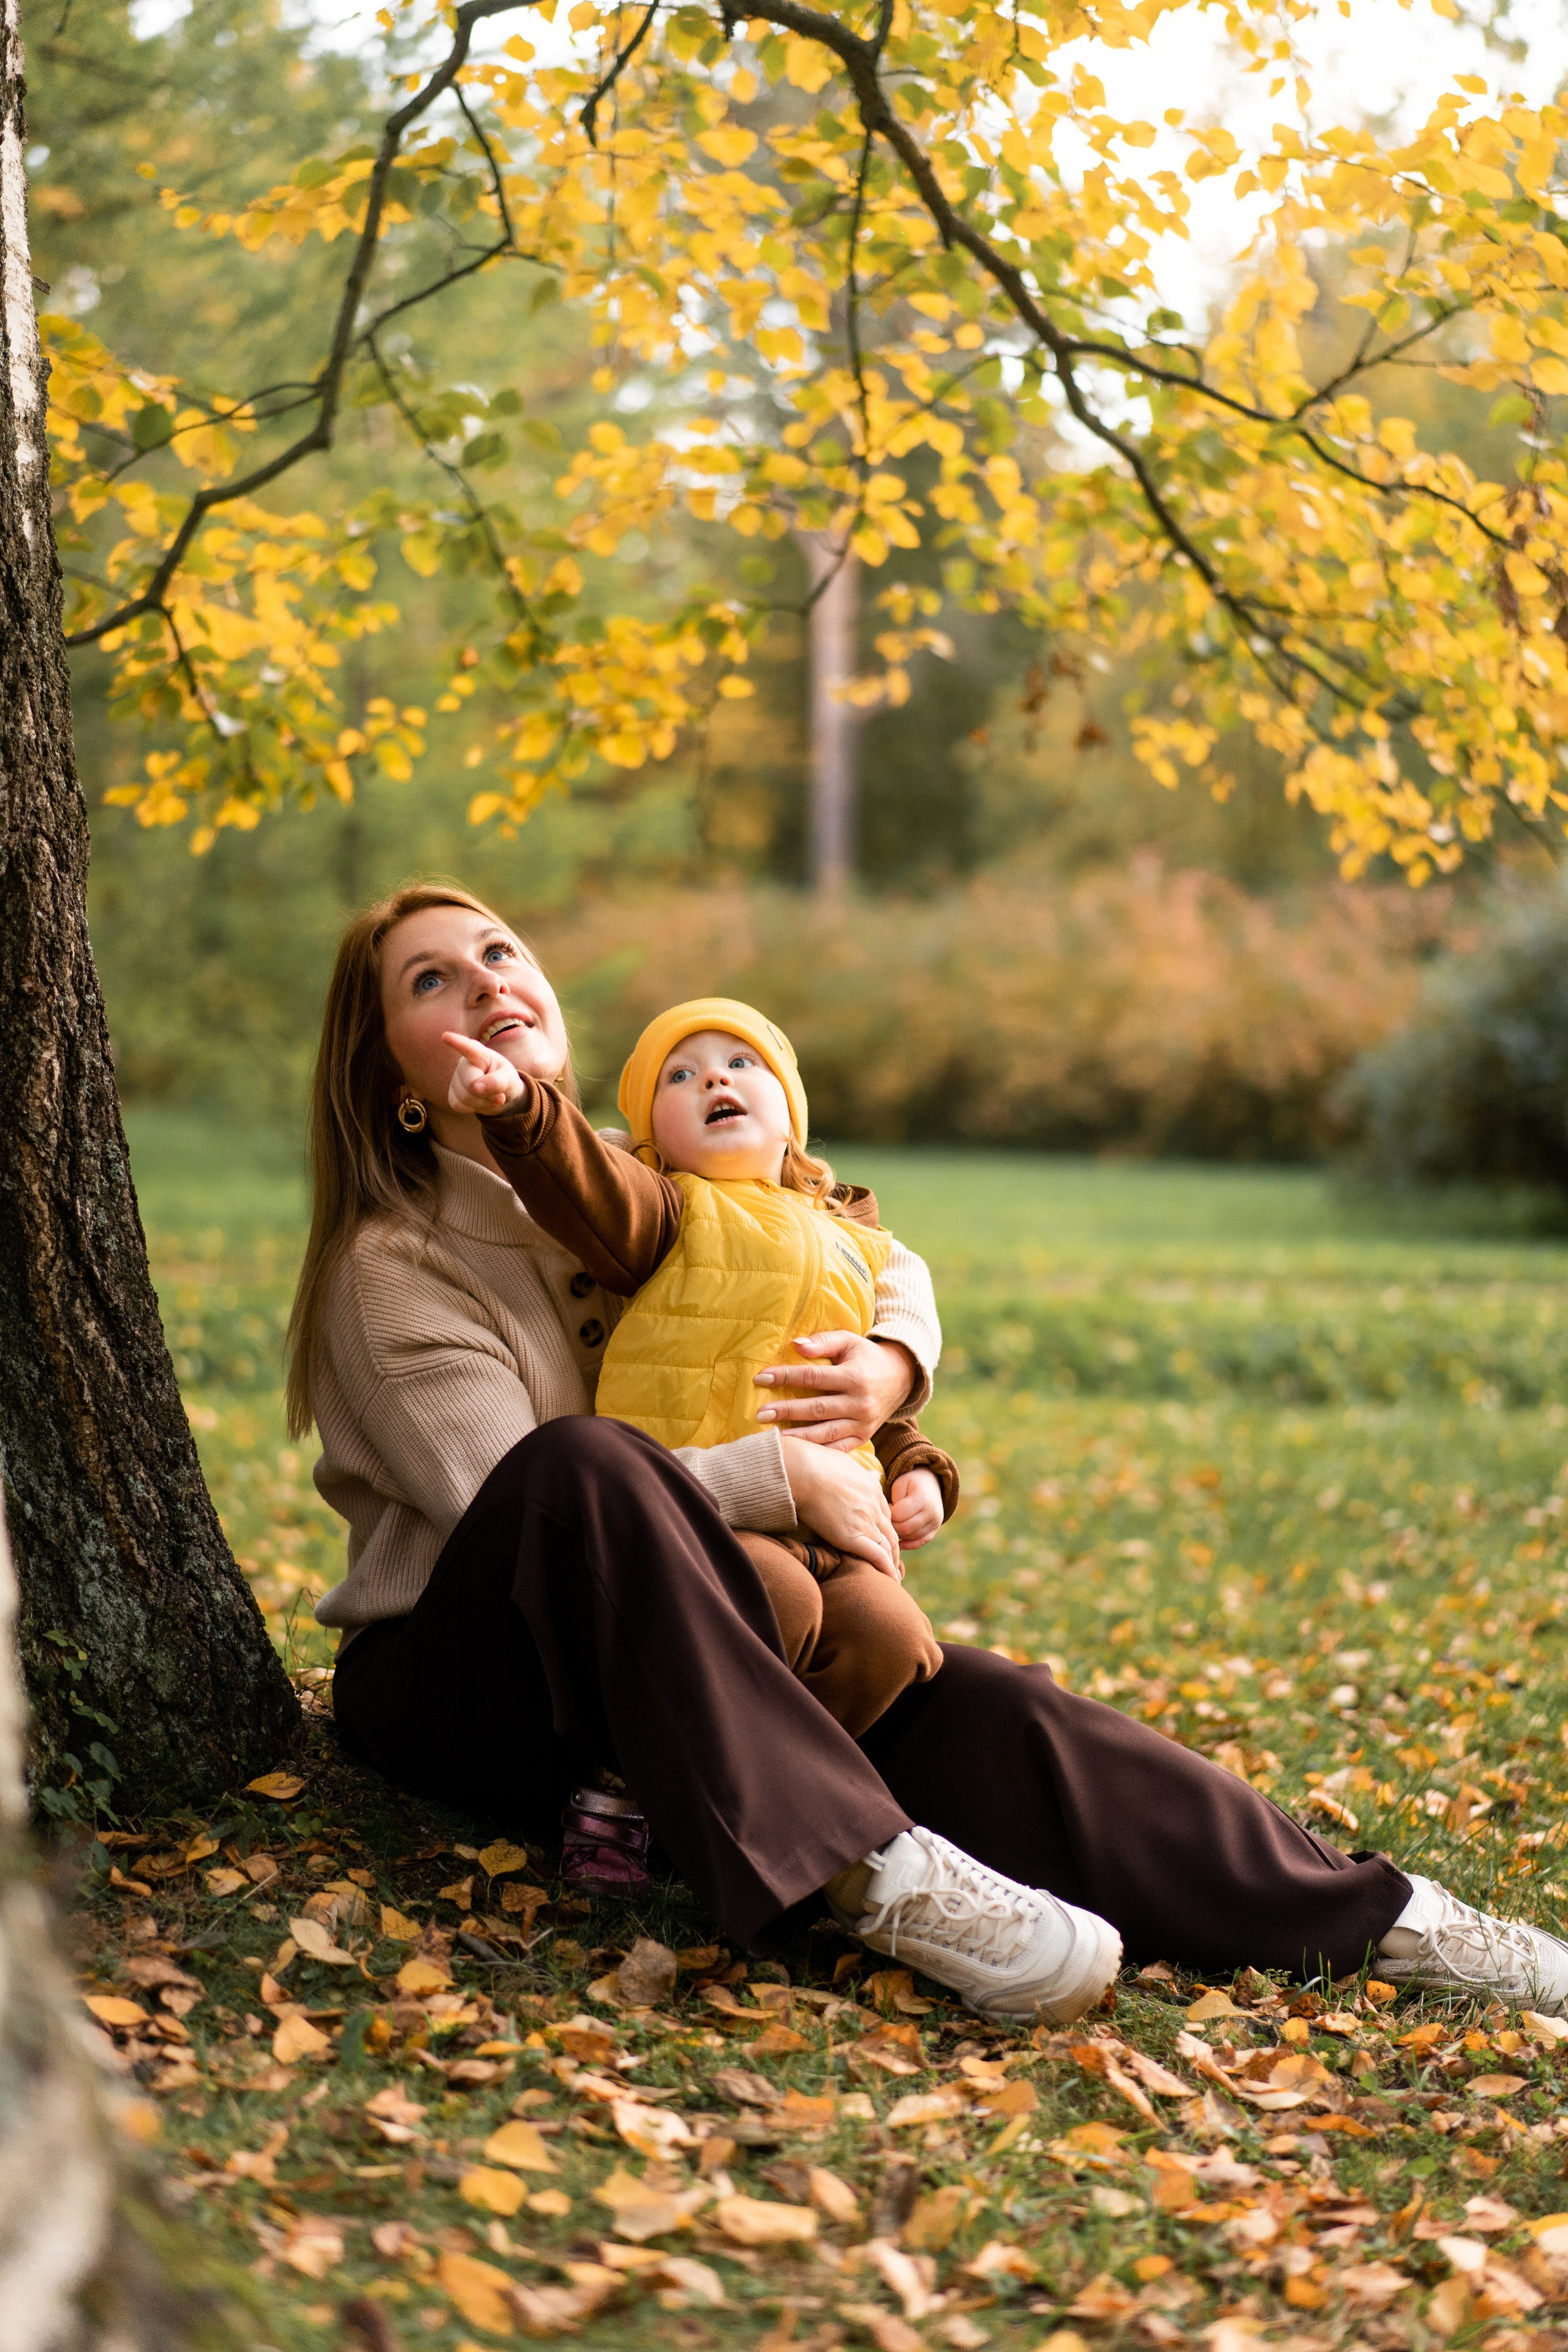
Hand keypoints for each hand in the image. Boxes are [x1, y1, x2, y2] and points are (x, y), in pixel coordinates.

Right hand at [443, 1030, 525, 1117]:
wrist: (501, 1095)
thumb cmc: (505, 1080)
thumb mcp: (509, 1079)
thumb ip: (497, 1081)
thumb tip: (476, 1087)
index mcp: (479, 1054)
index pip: (468, 1048)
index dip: (456, 1042)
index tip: (445, 1036)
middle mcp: (464, 1064)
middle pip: (469, 1083)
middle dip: (487, 1094)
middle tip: (499, 1094)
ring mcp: (455, 1078)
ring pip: (464, 1097)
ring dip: (482, 1103)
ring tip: (491, 1097)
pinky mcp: (452, 1093)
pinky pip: (458, 1105)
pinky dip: (473, 1108)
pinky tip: (479, 1102)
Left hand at [754, 1331, 917, 1447]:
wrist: (901, 1377)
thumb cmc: (866, 1357)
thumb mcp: (849, 1341)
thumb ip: (823, 1341)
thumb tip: (796, 1345)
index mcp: (854, 1377)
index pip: (813, 1377)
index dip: (785, 1377)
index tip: (760, 1378)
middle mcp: (859, 1402)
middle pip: (816, 1408)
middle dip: (786, 1411)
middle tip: (760, 1414)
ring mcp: (863, 1423)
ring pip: (826, 1433)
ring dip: (799, 1437)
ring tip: (775, 1438)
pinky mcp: (864, 1437)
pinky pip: (839, 1449)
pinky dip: (819, 1452)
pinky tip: (800, 1453)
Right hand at [779, 1438, 901, 1579]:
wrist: (802, 1471)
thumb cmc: (813, 1463)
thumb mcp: (843, 1461)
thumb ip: (857, 1471)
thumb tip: (868, 1472)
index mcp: (871, 1488)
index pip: (883, 1513)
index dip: (884, 1528)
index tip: (883, 1538)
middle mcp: (874, 1505)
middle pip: (890, 1531)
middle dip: (894, 1548)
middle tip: (893, 1562)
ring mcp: (866, 1521)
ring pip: (888, 1546)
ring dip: (893, 1562)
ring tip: (893, 1576)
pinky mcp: (854, 1537)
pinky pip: (878, 1556)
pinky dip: (887, 1569)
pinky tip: (890, 1579)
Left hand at [890, 1468, 943, 1550]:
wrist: (932, 1483)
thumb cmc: (911, 1482)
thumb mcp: (900, 1483)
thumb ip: (894, 1500)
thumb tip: (889, 1520)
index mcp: (923, 1499)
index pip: (899, 1515)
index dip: (888, 1513)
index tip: (885, 1507)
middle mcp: (932, 1513)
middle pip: (905, 1528)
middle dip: (892, 1526)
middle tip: (886, 1519)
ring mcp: (935, 1523)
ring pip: (911, 1536)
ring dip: (898, 1533)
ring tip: (893, 1523)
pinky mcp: (934, 1530)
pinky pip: (919, 1542)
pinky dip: (907, 1544)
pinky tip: (898, 1542)